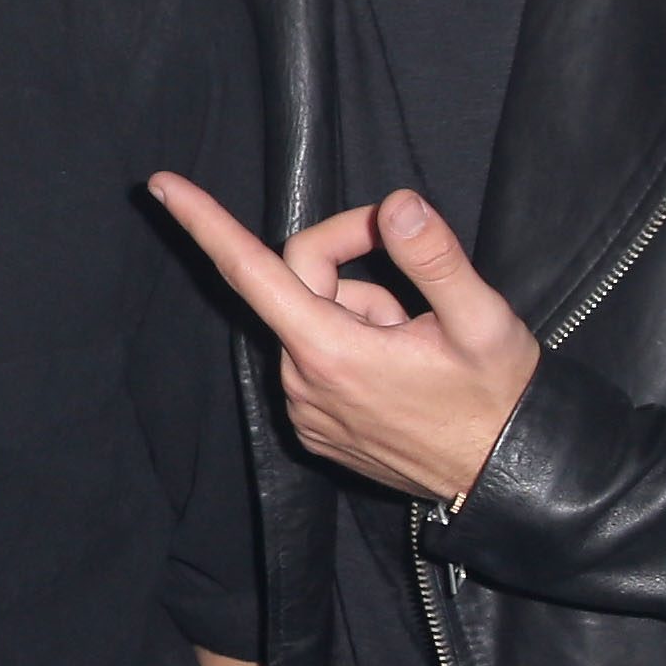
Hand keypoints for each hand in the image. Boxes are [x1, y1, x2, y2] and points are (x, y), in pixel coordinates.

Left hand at [148, 177, 539, 506]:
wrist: (505, 479)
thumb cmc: (497, 399)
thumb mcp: (481, 321)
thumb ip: (433, 258)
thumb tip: (395, 206)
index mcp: (331, 351)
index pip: (251, 270)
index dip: (205, 222)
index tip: (161, 186)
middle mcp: (301, 382)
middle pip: (300, 282)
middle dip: (354, 264)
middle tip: (417, 286)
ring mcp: (304, 410)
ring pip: (313, 321)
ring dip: (361, 313)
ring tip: (416, 344)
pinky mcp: (315, 428)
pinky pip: (317, 360)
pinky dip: (353, 347)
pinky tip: (400, 371)